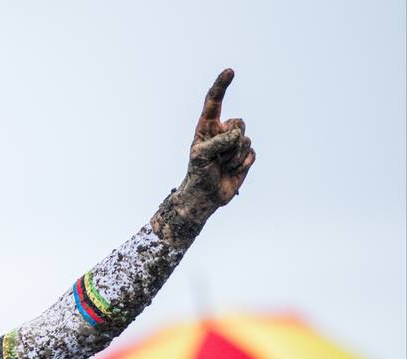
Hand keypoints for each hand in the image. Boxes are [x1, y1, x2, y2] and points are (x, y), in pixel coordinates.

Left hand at [184, 69, 254, 206]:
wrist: (206, 196)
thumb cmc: (198, 174)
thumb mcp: (200, 156)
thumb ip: (217, 141)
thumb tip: (236, 135)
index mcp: (207, 127)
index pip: (214, 102)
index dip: (222, 86)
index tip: (230, 71)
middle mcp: (222, 131)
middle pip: (238, 122)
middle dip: (230, 141)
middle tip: (217, 158)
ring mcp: (235, 143)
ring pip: (245, 138)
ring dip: (234, 155)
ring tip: (222, 166)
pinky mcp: (245, 155)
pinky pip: (251, 152)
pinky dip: (242, 163)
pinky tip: (232, 170)